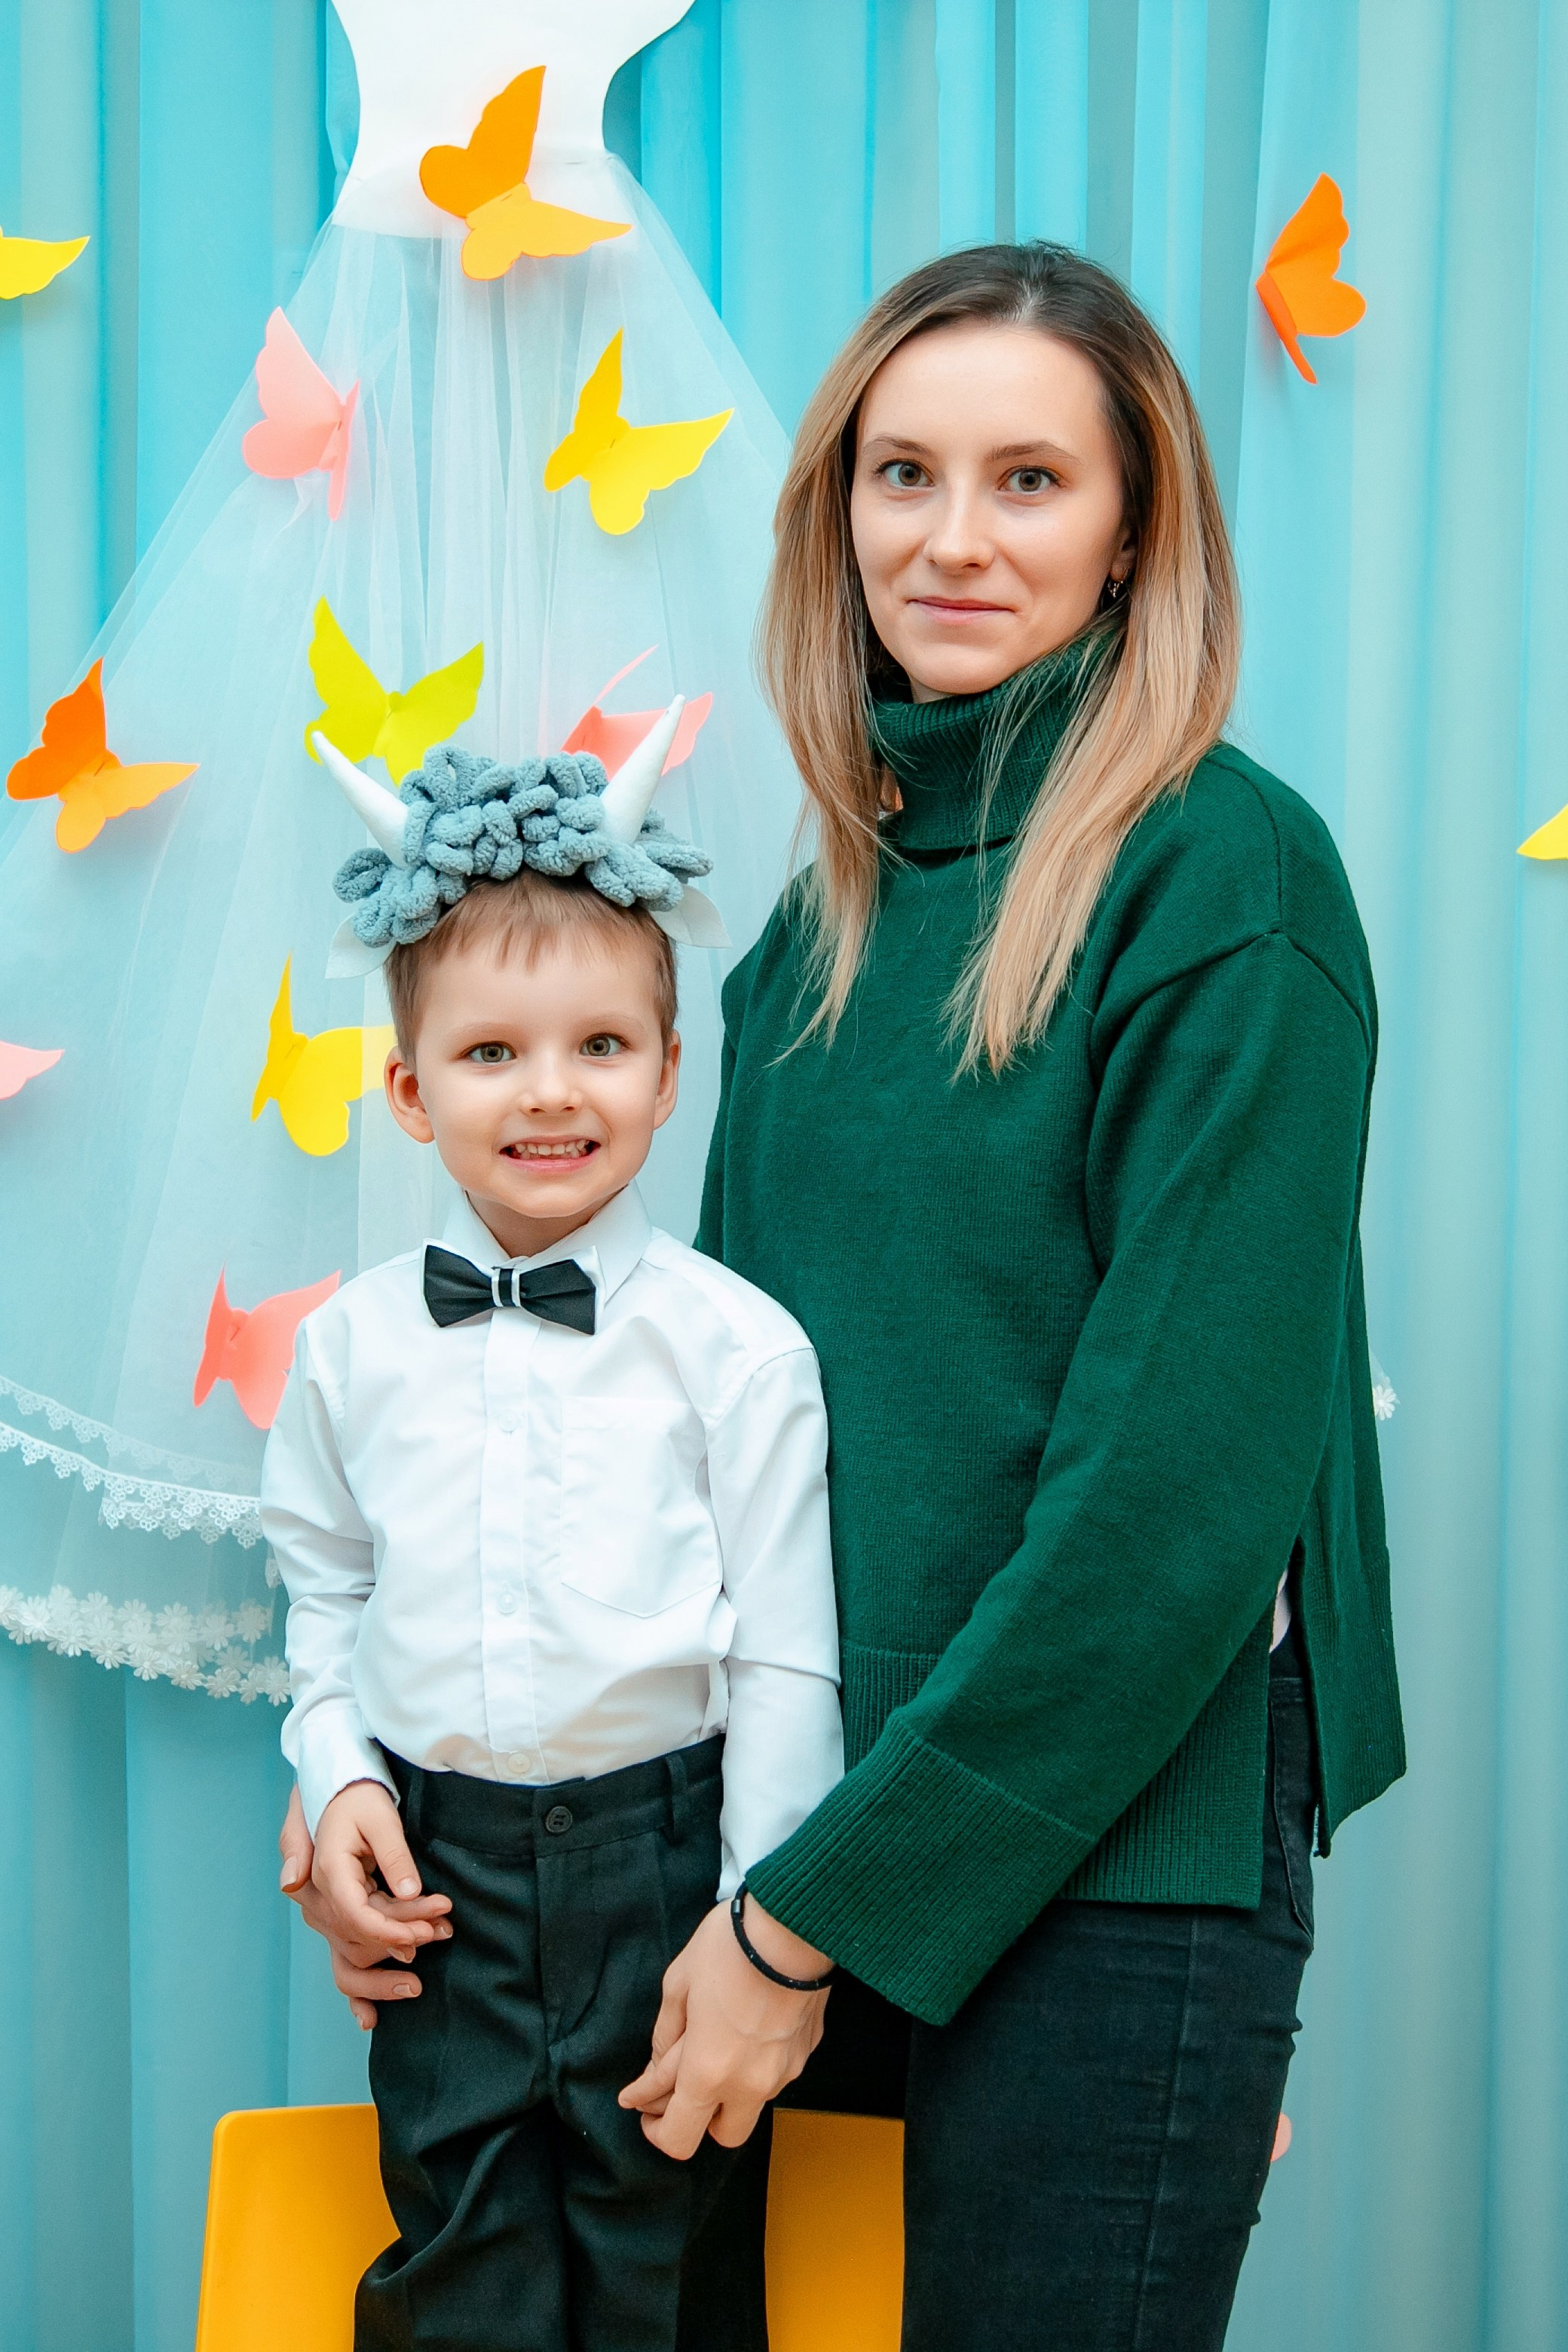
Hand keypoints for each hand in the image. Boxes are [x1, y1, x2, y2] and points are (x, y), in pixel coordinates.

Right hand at [278, 1781, 451, 2029]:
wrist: (334, 1785)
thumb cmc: (358, 1796)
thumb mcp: (380, 1816)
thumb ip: (391, 1854)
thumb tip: (410, 1893)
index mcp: (327, 1872)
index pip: (357, 1916)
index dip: (392, 1931)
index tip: (425, 1935)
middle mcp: (318, 1898)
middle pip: (357, 1938)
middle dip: (400, 1944)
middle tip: (441, 1937)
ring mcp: (323, 1912)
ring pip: (349, 1955)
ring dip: (384, 1970)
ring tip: (420, 1979)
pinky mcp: (335, 1918)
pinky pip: (341, 1959)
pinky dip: (356, 1990)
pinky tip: (369, 2020)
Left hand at [618, 1895, 830, 2158]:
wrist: (794, 1924)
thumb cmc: (730, 1948)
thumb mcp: (678, 1983)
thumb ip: (665, 2034)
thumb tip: (658, 2067)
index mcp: (708, 2072)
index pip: (678, 2136)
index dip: (653, 2128)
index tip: (640, 2105)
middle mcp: (749, 2084)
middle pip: (722, 2136)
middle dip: (698, 2119)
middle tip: (678, 2090)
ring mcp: (783, 2071)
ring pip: (752, 2105)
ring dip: (729, 2093)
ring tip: (713, 2052)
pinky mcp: (806, 2052)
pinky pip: (775, 2075)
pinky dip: (755, 2066)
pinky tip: (745, 2033)